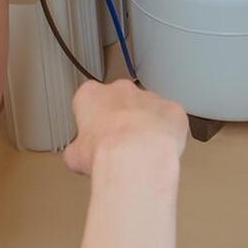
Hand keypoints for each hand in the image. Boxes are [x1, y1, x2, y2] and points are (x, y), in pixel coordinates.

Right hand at [64, 79, 187, 177]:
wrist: (136, 156)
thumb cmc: (103, 153)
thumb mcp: (75, 157)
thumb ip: (77, 150)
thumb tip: (78, 156)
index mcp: (91, 95)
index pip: (87, 101)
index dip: (92, 121)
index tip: (94, 137)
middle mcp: (120, 89)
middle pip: (120, 101)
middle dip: (120, 119)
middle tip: (119, 146)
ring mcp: (149, 96)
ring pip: (147, 109)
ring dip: (145, 126)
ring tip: (142, 153)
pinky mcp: (172, 108)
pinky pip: (170, 119)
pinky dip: (168, 133)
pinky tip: (162, 151)